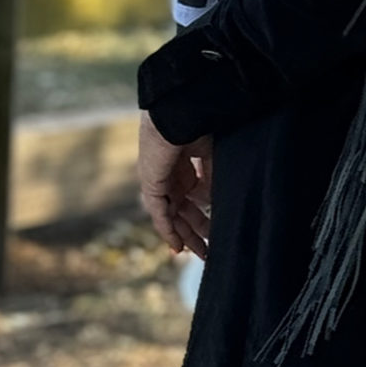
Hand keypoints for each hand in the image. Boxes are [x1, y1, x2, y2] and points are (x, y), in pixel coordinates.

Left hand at [139, 113, 212, 259]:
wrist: (178, 112)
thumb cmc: (195, 125)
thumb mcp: (209, 155)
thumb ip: (211, 179)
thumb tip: (213, 204)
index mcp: (179, 167)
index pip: (189, 198)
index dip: (200, 216)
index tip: (213, 232)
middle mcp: (167, 177)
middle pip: (181, 211)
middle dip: (195, 231)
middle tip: (207, 250)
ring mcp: (157, 182)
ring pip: (171, 216)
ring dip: (184, 236)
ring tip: (199, 254)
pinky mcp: (152, 185)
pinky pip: (160, 214)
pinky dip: (169, 231)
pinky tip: (178, 247)